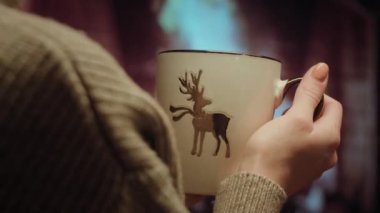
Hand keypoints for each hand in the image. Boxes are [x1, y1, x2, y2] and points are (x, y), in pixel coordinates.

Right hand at [238, 63, 342, 194]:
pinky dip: (288, 141)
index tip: (294, 95)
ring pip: (308, 135)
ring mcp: (313, 165)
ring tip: (275, 127)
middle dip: (302, 111)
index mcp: (330, 137)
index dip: (315, 95)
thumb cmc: (274, 150)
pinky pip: (297, 149)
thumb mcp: (294, 117)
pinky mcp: (297, 171)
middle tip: (282, 112)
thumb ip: (310, 93)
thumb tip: (323, 68)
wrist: (255, 184)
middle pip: (320, 121)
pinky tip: (274, 142)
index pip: (332, 105)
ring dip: (294, 126)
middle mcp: (327, 153)